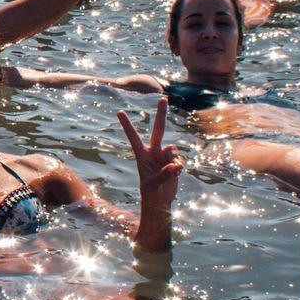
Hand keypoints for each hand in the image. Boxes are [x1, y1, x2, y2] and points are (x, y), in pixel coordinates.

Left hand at [118, 98, 182, 214]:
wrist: (160, 201)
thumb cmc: (150, 193)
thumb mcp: (153, 185)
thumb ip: (164, 175)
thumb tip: (176, 166)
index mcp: (142, 155)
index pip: (133, 137)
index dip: (127, 125)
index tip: (119, 112)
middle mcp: (153, 152)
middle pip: (158, 130)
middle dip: (161, 114)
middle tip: (163, 98)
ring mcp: (164, 156)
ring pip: (173, 148)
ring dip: (174, 158)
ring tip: (171, 171)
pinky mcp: (174, 162)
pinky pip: (180, 159)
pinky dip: (180, 167)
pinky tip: (176, 175)